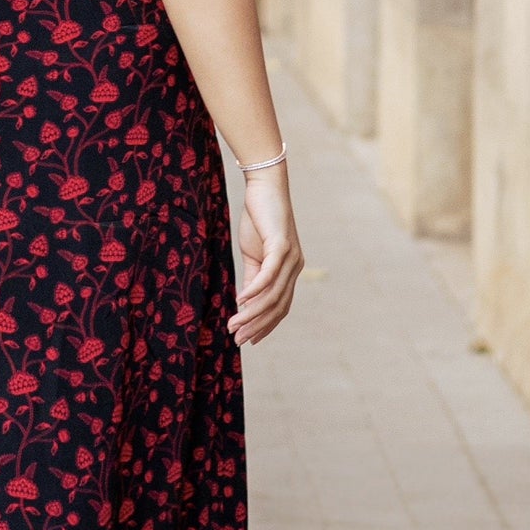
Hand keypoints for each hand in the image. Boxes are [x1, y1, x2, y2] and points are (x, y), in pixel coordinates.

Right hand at [230, 167, 302, 346]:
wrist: (265, 188)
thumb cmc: (259, 220)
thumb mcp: (253, 254)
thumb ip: (252, 278)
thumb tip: (245, 303)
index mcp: (290, 271)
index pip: (281, 307)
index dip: (266, 326)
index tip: (248, 341)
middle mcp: (295, 268)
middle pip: (278, 307)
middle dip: (257, 327)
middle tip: (237, 340)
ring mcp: (291, 258)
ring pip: (273, 296)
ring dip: (252, 314)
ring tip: (233, 325)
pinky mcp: (282, 246)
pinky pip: (268, 276)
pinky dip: (254, 291)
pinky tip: (239, 301)